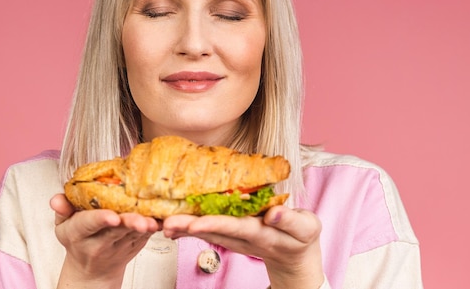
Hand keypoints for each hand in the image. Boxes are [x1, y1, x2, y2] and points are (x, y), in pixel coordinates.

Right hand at [50, 194, 159, 288]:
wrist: (92, 269)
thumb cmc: (78, 240)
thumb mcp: (63, 225)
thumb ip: (62, 209)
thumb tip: (57, 200)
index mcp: (79, 233)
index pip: (89, 224)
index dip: (101, 219)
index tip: (112, 216)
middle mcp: (100, 242)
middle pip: (116, 230)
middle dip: (129, 223)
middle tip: (141, 220)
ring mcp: (120, 245)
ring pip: (134, 234)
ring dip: (145, 227)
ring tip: (154, 221)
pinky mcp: (135, 245)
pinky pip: (146, 236)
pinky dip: (154, 227)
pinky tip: (161, 219)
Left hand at [163, 206, 323, 288]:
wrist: (296, 256)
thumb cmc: (302, 236)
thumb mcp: (306, 227)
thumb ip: (291, 220)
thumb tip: (274, 213)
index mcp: (262, 233)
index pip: (236, 227)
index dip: (215, 224)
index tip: (196, 223)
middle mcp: (244, 237)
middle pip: (214, 231)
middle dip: (190, 227)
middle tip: (167, 223)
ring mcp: (236, 239)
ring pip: (207, 233)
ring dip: (185, 228)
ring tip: (163, 222)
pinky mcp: (231, 236)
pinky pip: (208, 232)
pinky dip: (189, 229)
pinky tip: (172, 224)